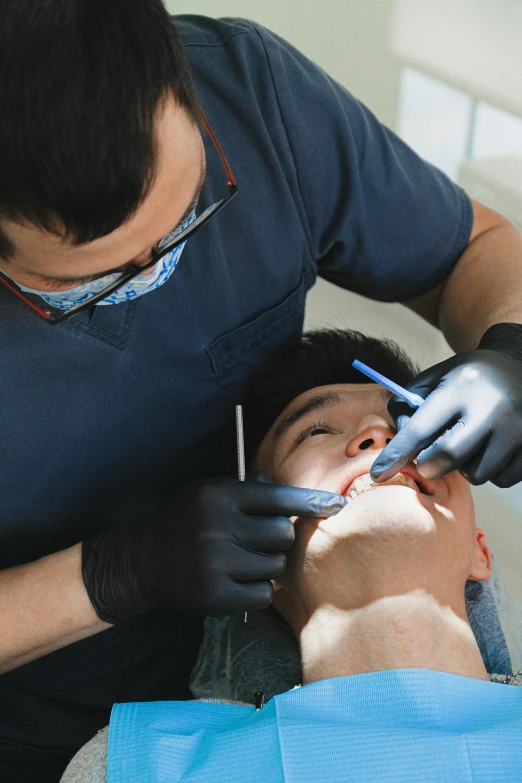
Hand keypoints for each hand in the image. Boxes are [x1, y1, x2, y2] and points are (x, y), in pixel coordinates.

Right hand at [82, 475, 345, 622]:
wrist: (143, 561)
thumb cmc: (187, 521)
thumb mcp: (209, 493)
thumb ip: (250, 492)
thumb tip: (299, 497)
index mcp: (217, 496)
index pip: (277, 497)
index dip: (310, 501)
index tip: (336, 505)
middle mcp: (216, 528)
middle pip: (282, 535)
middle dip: (279, 539)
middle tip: (260, 540)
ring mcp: (214, 564)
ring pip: (275, 567)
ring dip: (269, 566)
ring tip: (244, 561)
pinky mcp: (214, 597)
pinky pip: (262, 595)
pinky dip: (257, 591)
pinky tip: (237, 581)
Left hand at [371, 323, 521, 487]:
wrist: (520, 366)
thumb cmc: (468, 377)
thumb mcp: (435, 377)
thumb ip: (409, 404)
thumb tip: (398, 442)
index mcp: (462, 387)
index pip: (421, 429)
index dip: (396, 454)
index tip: (379, 472)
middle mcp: (493, 407)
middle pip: (448, 457)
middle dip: (429, 465)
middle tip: (426, 460)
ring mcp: (518, 428)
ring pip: (477, 473)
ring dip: (464, 467)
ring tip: (468, 445)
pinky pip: (502, 479)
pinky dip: (491, 472)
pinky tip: (490, 451)